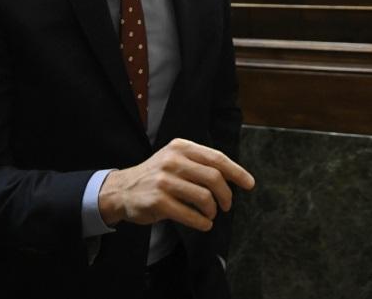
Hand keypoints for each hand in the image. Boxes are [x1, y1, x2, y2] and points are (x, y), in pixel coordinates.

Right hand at [98, 138, 253, 232]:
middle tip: (227, 206)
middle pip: (214, 178)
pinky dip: (202, 222)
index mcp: (180, 147)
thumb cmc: (156, 176)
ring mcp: (164, 181)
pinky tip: (203, 223)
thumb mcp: (174, 159)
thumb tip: (233, 177)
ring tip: (210, 215)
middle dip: (226, 195)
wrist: (121, 190)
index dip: (236, 172)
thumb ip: (199, 164)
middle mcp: (172, 160)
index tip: (249, 184)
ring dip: (213, 211)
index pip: (216, 158)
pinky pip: (190, 214)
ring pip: (204, 197)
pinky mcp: (158, 201)